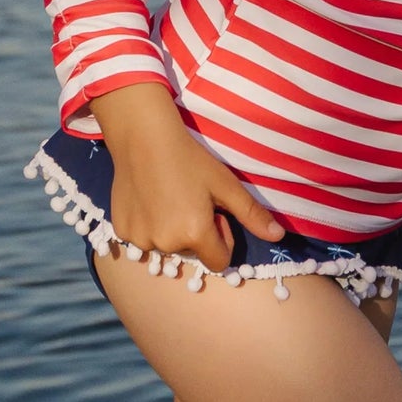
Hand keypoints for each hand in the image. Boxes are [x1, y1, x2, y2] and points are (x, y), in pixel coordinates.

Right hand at [89, 84, 285, 273]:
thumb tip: (279, 236)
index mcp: (195, 234)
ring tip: (168, 197)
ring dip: (172, 230)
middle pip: (192, 253)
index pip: (219, 262)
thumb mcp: (226, 185)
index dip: (222, 240)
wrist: (143, 138)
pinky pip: (144, 238)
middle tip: (190, 200)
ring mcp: (140, 239)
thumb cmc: (190, 159)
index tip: (214, 215)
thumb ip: (252, 214)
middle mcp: (166, 243)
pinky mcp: (122, 231)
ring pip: (167, 246)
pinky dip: (150, 225)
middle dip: (196, 234)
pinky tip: (149, 198)